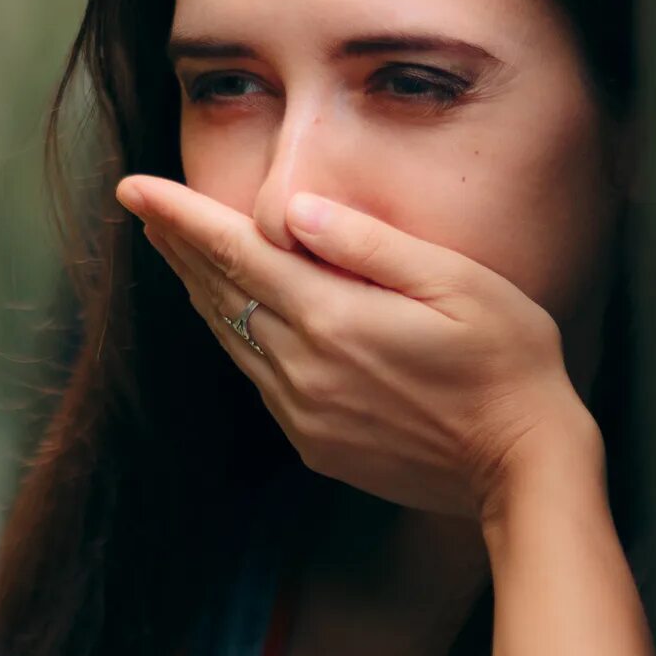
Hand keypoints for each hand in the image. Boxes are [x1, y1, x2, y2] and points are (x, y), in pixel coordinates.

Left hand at [117, 174, 599, 518]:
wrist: (523, 467)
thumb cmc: (507, 362)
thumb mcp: (456, 282)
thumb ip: (369, 245)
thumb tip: (294, 209)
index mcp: (333, 318)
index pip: (234, 252)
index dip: (180, 217)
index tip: (132, 188)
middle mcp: (303, 368)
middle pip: (219, 294)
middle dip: (177, 245)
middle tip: (140, 207)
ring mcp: (304, 412)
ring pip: (229, 337)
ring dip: (197, 290)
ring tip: (172, 250)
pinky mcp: (315, 444)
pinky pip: (256, 378)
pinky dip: (233, 335)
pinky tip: (231, 315)